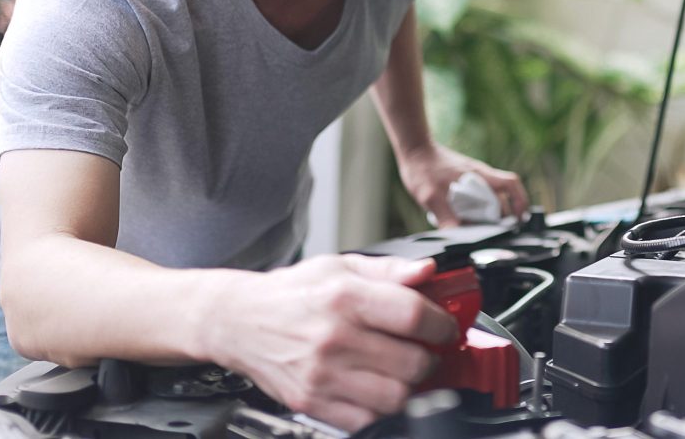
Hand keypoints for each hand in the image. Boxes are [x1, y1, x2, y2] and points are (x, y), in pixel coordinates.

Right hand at [204, 254, 458, 431]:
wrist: (238, 320)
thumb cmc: (291, 293)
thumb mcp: (339, 266)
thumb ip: (388, 270)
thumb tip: (427, 271)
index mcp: (344, 297)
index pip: (413, 315)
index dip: (442, 324)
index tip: (446, 328)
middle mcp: (333, 337)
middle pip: (411, 362)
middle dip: (430, 357)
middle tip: (427, 351)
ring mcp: (321, 374)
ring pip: (394, 397)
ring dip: (410, 387)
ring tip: (404, 371)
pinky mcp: (310, 401)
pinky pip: (365, 419)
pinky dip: (380, 408)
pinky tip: (377, 388)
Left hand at [397, 142, 529, 227]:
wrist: (413, 150)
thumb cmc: (423, 168)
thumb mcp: (431, 196)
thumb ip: (444, 217)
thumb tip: (456, 238)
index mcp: (480, 176)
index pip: (511, 184)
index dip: (521, 201)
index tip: (520, 219)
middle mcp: (480, 176)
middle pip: (502, 196)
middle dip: (503, 215)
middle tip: (497, 233)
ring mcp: (472, 177)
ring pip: (490, 197)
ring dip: (489, 213)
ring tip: (481, 230)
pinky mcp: (463, 180)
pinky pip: (477, 196)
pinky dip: (476, 209)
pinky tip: (465, 219)